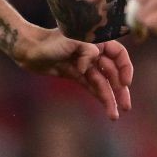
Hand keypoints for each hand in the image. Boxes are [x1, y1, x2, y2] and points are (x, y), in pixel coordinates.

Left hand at [10, 25, 134, 118]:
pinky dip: (99, 97)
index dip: (125, 68)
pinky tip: (107, 109)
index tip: (125, 82)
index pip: (118, 54)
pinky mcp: (77, 75)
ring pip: (103, 83)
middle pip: (113, 73)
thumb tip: (89, 65)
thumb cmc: (49, 41)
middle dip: (120, 90)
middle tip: (126, 106)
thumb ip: (86, 49)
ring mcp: (85, 65)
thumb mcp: (70, 40)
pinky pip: (91, 87)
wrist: (29, 50)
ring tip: (114, 116)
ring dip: (110, 99)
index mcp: (97, 41)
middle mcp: (94, 53)